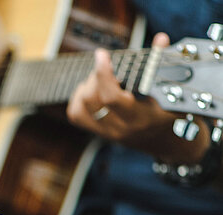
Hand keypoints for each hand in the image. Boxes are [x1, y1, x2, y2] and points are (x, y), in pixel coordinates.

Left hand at [65, 33, 202, 158]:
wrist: (163, 141)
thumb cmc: (170, 112)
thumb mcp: (173, 92)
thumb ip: (163, 65)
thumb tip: (161, 39)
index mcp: (140, 118)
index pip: (112, 98)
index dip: (103, 74)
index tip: (102, 54)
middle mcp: (120, 128)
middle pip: (92, 99)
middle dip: (96, 77)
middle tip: (108, 67)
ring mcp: (106, 133)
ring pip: (80, 106)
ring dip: (86, 87)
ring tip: (102, 79)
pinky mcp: (97, 133)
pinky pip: (75, 114)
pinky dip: (78, 98)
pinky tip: (92, 90)